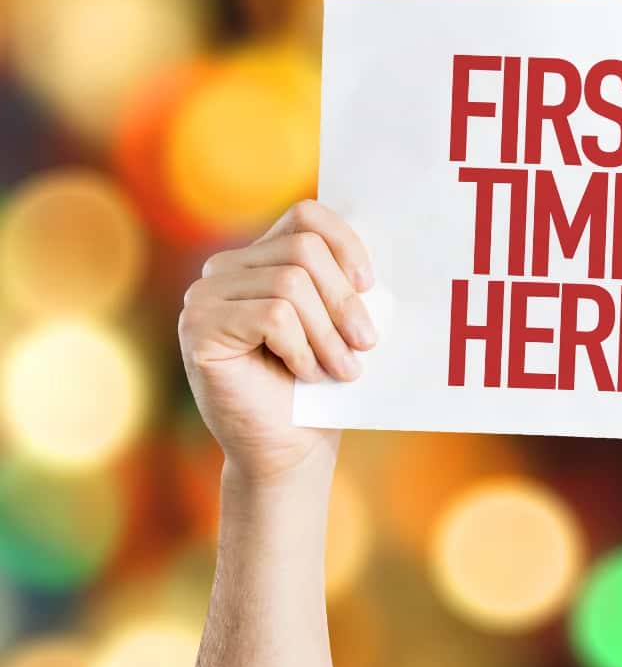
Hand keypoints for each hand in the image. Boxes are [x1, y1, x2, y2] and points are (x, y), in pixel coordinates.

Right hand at [179, 200, 376, 486]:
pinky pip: (273, 316)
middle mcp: (224, 270)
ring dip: (328, 333)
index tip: (370, 286)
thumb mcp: (340, 322)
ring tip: (342, 369)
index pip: (306, 216)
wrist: (289, 450)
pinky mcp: (198, 329)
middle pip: (303, 250)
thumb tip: (378, 247)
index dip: (346, 244)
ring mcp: (203, 297)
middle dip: (344, 300)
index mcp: (260, 259)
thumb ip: (345, 281)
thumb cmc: (320, 386)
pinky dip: (301, 347)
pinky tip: (304, 374)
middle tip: (366, 343)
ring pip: (291, 284)